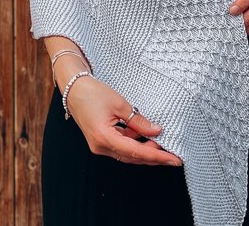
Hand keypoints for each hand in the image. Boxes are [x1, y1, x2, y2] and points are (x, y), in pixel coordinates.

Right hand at [65, 75, 182, 165]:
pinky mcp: (100, 141)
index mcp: (104, 138)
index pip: (136, 152)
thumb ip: (139, 121)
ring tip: (162, 143)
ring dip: (144, 149)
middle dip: (153, 156)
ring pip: (127, 153)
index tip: (174, 159)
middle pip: (132, 157)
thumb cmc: (94, 93)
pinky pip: (120, 146)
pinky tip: (144, 135)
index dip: (157, 156)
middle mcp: (100, 147)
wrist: (74, 89)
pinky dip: (134, 142)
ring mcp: (99, 145)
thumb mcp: (120, 104)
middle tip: (173, 154)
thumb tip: (157, 131)